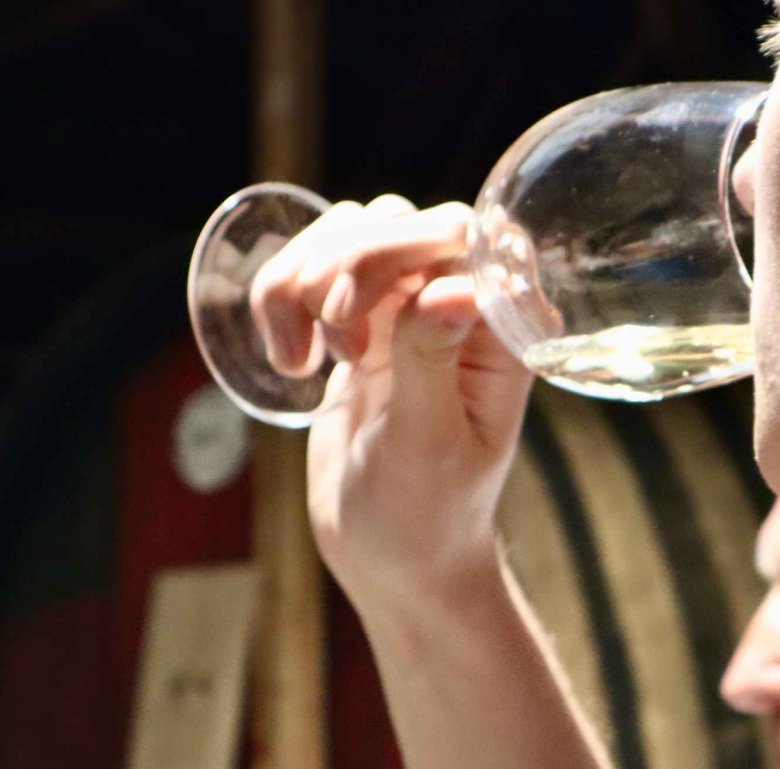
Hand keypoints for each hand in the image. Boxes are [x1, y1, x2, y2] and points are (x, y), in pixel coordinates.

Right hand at [249, 195, 533, 612]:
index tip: (351, 320)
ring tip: (304, 361)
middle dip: (344, 268)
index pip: (459, 235)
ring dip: (304, 281)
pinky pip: (311, 267)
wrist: (393, 557)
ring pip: (346, 231)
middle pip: (395, 222)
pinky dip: (280, 296)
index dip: (398, 253)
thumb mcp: (428, 444)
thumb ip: (433, 361)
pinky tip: (290, 361)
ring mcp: (405, 305)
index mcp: (499, 327)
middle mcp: (458, 302)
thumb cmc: (428, 514)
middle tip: (334, 351)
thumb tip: (454, 287)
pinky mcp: (357, 321)